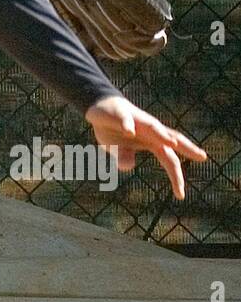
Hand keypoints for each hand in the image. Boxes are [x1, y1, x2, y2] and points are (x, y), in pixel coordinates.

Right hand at [85, 94, 205, 200]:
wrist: (99, 106)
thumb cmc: (114, 130)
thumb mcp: (117, 149)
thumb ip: (124, 158)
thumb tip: (128, 166)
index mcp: (152, 141)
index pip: (169, 158)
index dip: (175, 176)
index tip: (180, 195)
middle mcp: (149, 130)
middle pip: (171, 138)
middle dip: (187, 148)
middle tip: (202, 157)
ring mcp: (136, 120)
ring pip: (153, 127)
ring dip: (163, 135)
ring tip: (173, 144)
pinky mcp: (120, 113)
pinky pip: (126, 120)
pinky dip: (128, 125)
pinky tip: (129, 131)